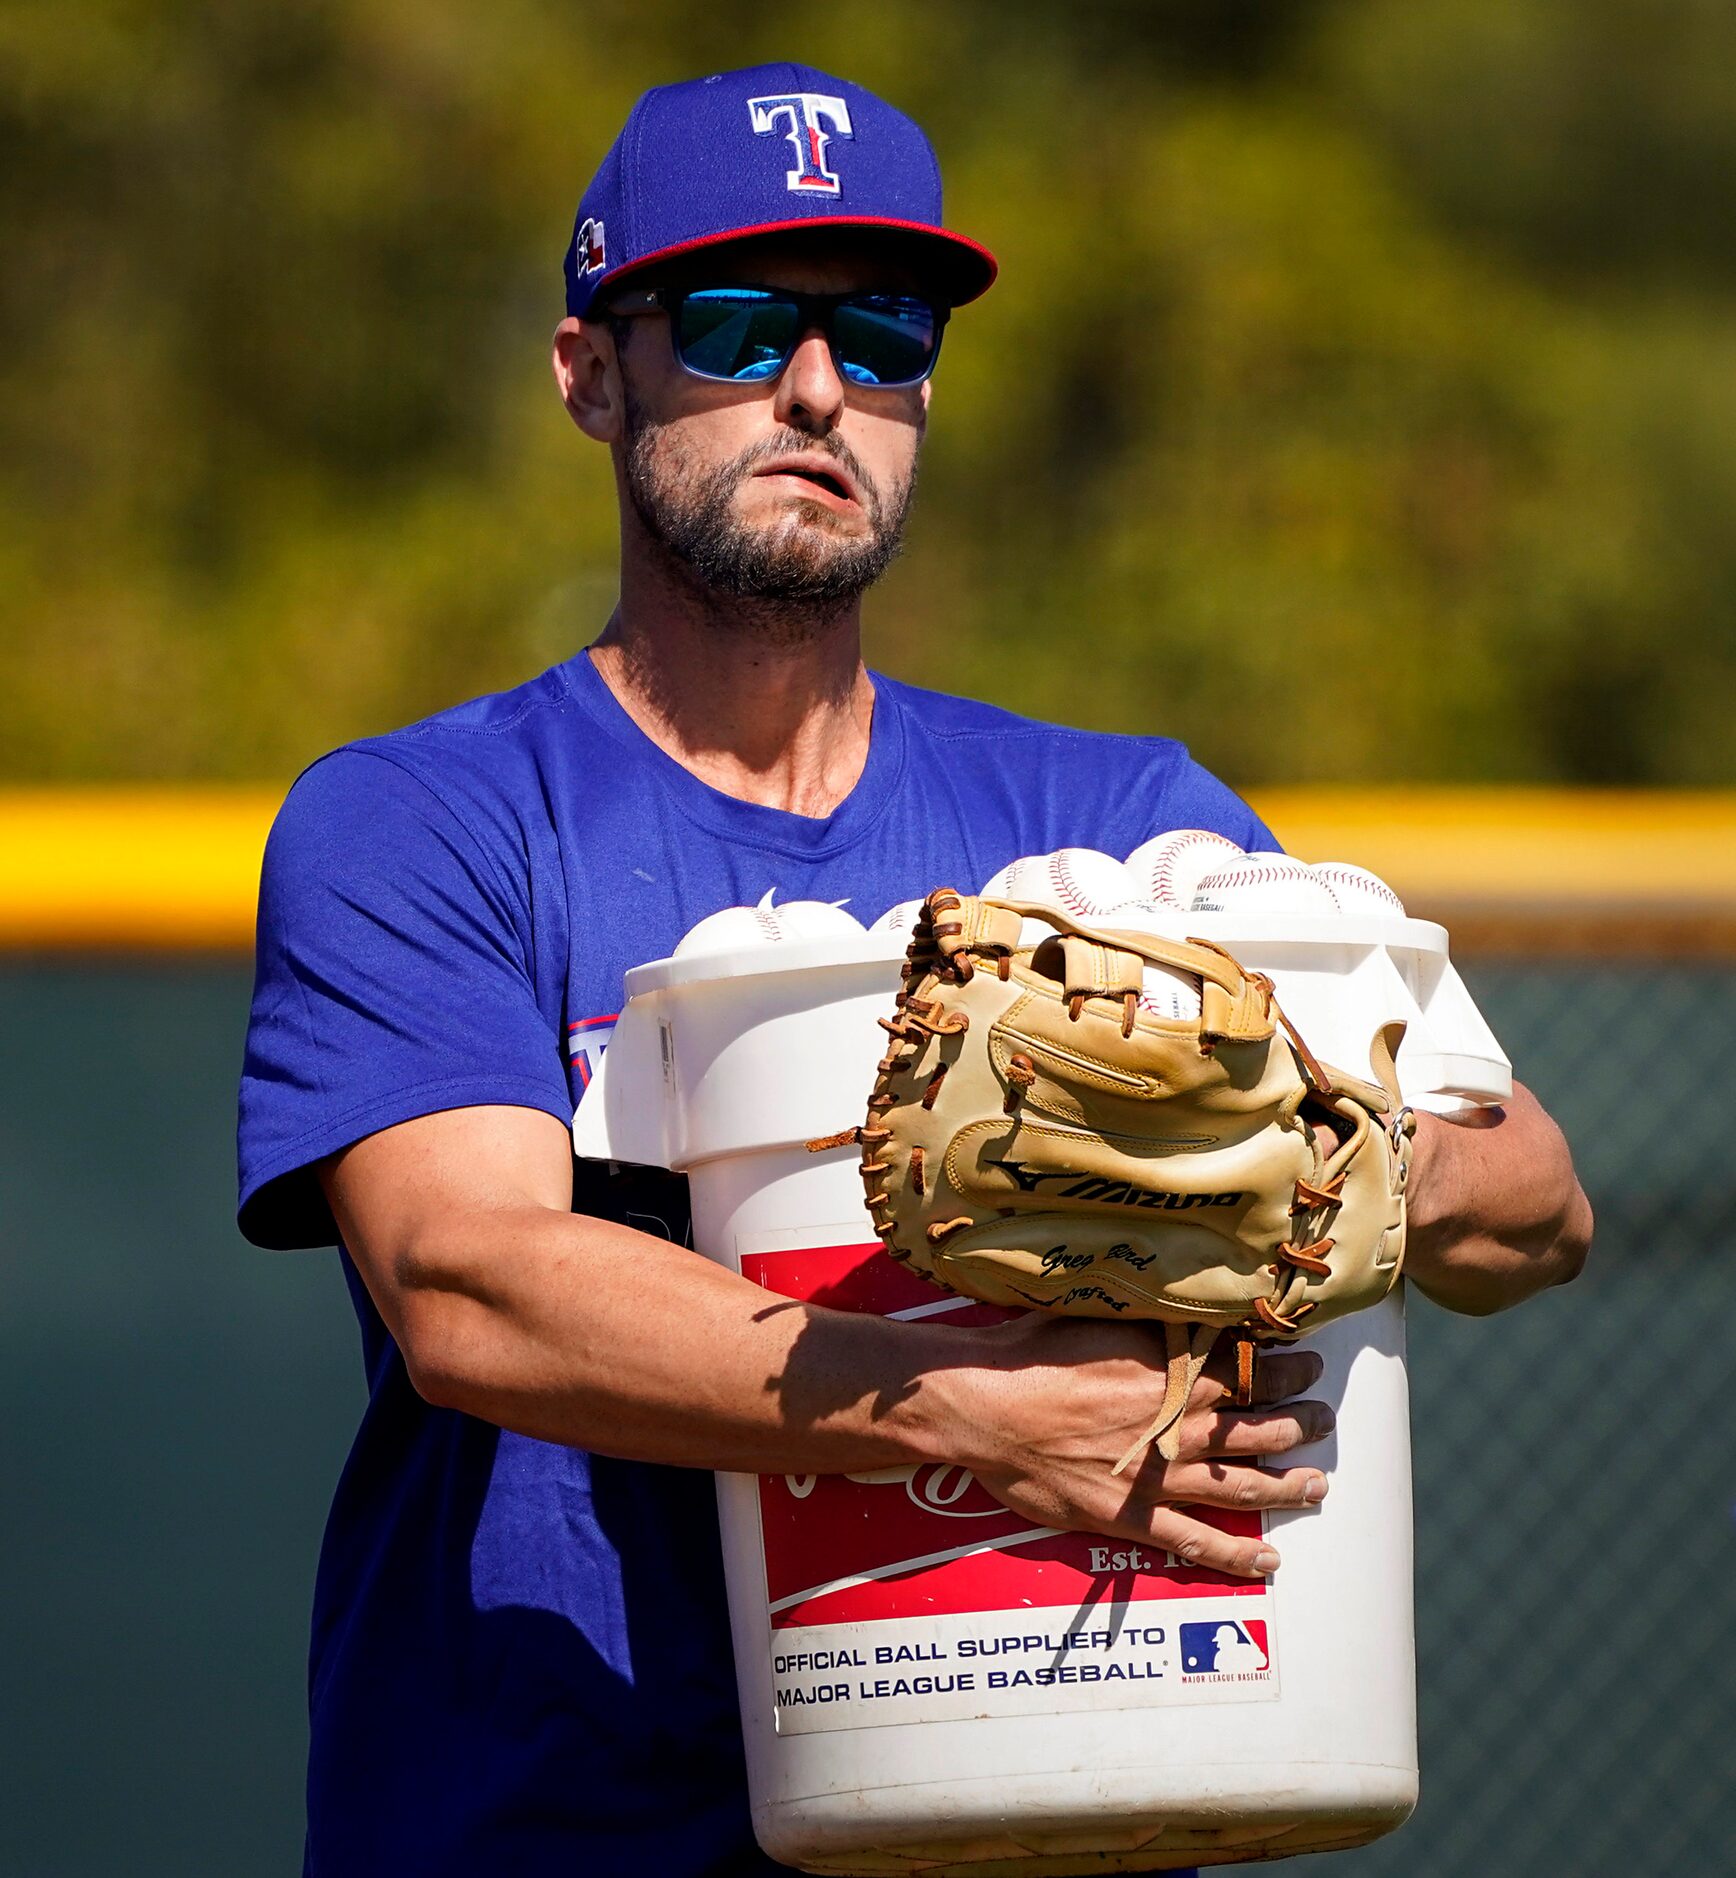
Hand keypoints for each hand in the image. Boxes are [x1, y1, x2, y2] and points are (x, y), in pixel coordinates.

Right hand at [941, 1315, 1332, 1578]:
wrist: (988, 1406)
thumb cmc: (1036, 1351)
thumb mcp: (1100, 1312)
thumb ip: (1150, 1315)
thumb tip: (1184, 1296)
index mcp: (1174, 1373)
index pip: (1251, 1371)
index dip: (1286, 1369)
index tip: (1309, 1364)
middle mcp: (1179, 1426)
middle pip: (1258, 1429)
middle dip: (1299, 1423)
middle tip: (1323, 1419)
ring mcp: (1160, 1477)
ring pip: (1243, 1486)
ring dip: (1286, 1486)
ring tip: (1316, 1485)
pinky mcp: (1133, 1517)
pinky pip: (1196, 1543)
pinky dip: (1237, 1555)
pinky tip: (1268, 1561)